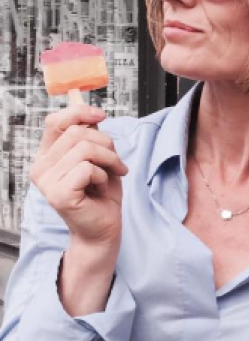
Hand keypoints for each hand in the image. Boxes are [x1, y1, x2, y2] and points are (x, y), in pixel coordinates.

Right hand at [29, 104, 127, 249]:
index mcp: (47, 155)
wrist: (104, 228)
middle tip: (116, 163)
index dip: (79, 112)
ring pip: (85, 149)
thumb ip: (91, 137)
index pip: (55, 121)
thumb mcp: (99, 158)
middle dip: (106, 144)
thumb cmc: (102, 193)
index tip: (101, 116)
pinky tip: (101, 189)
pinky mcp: (58, 194)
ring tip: (111, 175)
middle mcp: (40, 167)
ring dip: (109, 160)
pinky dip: (103, 176)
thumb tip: (92, 112)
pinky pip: (88, 168)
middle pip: (78, 133)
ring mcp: (46, 182)